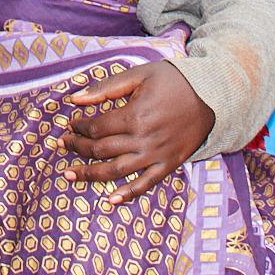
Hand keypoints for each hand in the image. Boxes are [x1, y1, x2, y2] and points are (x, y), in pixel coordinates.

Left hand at [61, 60, 211, 202]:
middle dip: (78, 148)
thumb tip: (75, 98)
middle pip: (101, 150)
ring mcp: (157, 155)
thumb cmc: (173, 81)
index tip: (70, 124)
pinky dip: (128, 194)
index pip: (96, 128)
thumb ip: (105, 88)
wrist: (212, 95)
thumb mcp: (139, 75)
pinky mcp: (169, 164)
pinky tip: (110, 199)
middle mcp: (144, 140)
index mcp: (135, 116)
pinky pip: (146, 184)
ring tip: (69, 175)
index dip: (79, 127)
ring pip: (117, 171)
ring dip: (90, 174)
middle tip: (62, 144)